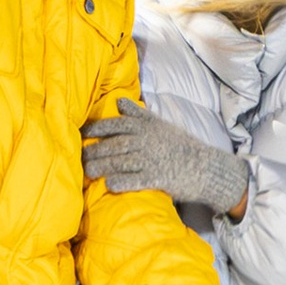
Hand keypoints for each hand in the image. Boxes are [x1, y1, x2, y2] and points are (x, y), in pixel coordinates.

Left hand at [83, 97, 250, 218]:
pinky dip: (120, 182)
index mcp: (147, 127)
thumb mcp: (161, 124)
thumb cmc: (180, 145)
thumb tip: (119, 100)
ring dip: (101, 167)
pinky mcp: (158, 178)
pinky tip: (109, 185)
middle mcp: (147, 141)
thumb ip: (139, 114)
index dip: (98, 129)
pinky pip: (135, 180)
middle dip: (95, 151)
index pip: (118, 124)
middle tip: (79, 157)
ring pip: (120, 162)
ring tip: (87, 172)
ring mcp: (152, 159)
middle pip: (114, 145)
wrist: (206, 167)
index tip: (82, 133)